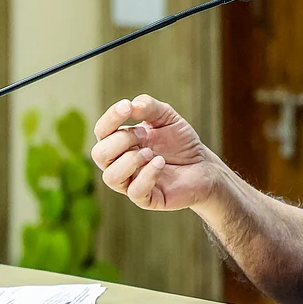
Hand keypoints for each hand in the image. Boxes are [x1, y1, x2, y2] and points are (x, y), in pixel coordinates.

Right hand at [91, 95, 218, 210]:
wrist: (203, 165)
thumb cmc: (180, 142)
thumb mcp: (166, 117)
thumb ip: (148, 106)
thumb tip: (131, 104)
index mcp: (120, 143)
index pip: (101, 131)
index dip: (110, 118)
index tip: (127, 107)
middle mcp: (120, 164)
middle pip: (99, 154)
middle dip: (122, 139)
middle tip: (145, 135)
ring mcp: (131, 183)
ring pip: (110, 177)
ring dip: (131, 160)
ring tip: (151, 153)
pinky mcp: (147, 199)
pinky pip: (135, 191)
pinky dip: (147, 174)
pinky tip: (160, 163)